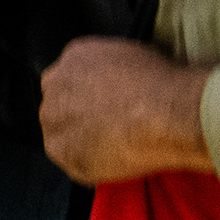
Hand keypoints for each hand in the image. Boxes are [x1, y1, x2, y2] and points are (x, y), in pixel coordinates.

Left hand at [41, 36, 216, 183]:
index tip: (107, 105)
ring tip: (117, 145)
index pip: (73, 76)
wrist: (166, 113)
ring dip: (81, 139)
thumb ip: (115, 68)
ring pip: (60, 130)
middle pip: (60, 102)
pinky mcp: (58, 148)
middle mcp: (56, 83)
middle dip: (80, 115)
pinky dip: (88, 163)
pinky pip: (69, 159)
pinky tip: (114, 160)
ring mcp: (53, 117)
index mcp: (76, 55)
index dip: (91, 94)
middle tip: (110, 127)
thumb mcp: (140, 57)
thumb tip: (123, 82)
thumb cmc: (165, 85)